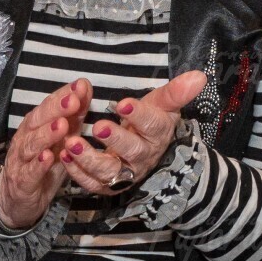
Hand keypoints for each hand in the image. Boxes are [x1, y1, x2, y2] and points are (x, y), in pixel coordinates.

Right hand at [0, 78, 91, 228]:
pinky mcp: (21, 183)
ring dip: (47, 134)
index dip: (63, 95)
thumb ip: (73, 117)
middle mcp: (25, 138)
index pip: (48, 106)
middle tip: (73, 100)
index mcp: (35, 125)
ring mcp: (21, 161)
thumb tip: (86, 90)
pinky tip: (48, 158)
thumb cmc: (43, 165)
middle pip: (37, 121)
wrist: (17, 201)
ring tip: (62, 126)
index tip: (82, 85)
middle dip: (55, 109)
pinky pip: (29, 173)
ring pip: (31, 145)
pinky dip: (38, 165)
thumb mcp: (61, 140)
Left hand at [60, 70, 206, 194]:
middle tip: (97, 126)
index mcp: (157, 133)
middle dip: (114, 140)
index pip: (151, 124)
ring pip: (108, 172)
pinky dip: (76, 172)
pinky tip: (62, 153)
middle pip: (131, 151)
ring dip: (88, 158)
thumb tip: (199, 75)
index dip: (137, 115)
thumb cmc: (152, 119)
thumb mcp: (163, 103)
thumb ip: (177, 91)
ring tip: (71, 143)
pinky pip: (91, 183)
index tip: (122, 103)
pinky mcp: (107, 185)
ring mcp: (124, 174)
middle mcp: (142, 156)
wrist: (148, 150)